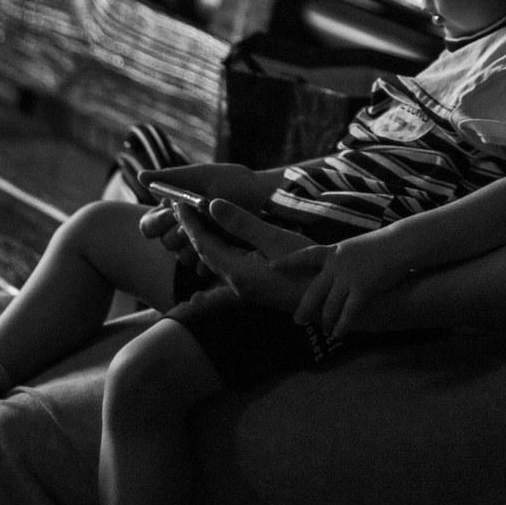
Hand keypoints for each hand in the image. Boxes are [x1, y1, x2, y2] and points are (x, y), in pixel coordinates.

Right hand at [126, 162, 276, 261]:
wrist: (266, 197)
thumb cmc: (233, 181)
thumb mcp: (203, 176)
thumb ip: (171, 177)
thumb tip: (141, 176)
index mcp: (175, 208)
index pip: (149, 225)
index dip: (157, 221)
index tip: (173, 211)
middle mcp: (184, 227)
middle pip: (165, 243)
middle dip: (178, 233)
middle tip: (196, 222)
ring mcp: (201, 243)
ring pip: (182, 257)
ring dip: (192, 246)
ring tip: (211, 233)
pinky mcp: (218, 255)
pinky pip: (203, 267)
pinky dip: (208, 260)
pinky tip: (219, 250)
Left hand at [181, 200, 327, 310]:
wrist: (329, 302)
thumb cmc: (306, 270)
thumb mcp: (275, 240)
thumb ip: (242, 223)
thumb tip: (212, 205)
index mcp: (237, 272)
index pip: (203, 244)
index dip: (189, 223)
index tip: (177, 202)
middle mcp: (237, 283)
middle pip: (206, 254)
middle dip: (192, 230)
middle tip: (182, 207)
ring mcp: (247, 288)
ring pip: (216, 261)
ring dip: (205, 239)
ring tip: (198, 219)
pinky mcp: (256, 288)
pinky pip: (228, 265)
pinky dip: (220, 248)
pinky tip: (226, 238)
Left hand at [292, 231, 410, 342]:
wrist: (399, 244)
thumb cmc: (378, 246)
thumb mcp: (352, 247)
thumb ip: (339, 260)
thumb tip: (331, 272)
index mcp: (332, 252)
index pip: (305, 256)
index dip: (288, 261)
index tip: (271, 266)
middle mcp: (336, 265)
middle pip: (314, 291)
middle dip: (305, 309)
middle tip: (298, 321)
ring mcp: (348, 277)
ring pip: (330, 306)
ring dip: (327, 321)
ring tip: (326, 330)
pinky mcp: (362, 289)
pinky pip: (348, 312)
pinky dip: (342, 325)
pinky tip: (338, 333)